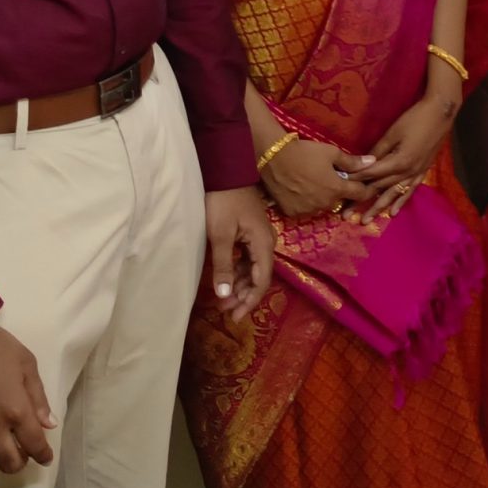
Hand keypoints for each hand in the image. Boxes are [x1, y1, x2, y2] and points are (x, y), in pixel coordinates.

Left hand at [204, 186, 275, 314]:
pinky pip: (247, 258)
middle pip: (259, 276)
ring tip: (223, 300)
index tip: (235, 317)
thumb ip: (224, 266)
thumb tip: (225, 296)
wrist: (225, 170)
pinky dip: (237, 272)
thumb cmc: (222, 201)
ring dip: (239, 285)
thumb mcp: (220, 235)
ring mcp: (259, 236)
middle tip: (225, 311)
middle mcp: (266, 242)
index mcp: (263, 243)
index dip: (250, 301)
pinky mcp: (250, 232)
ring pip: (252, 269)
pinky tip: (227, 280)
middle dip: (243, 296)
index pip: (262, 280)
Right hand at [262, 136, 378, 219]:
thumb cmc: (305, 152)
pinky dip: (305, 203)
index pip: (360, 194)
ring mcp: (308, 210)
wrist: (274, 157)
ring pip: (321, 206)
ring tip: (313, 183)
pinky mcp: (292, 213)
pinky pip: (305, 210)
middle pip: (339, 200)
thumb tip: (373, 162)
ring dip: (322, 198)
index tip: (366, 185)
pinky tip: (300, 191)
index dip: (365, 189)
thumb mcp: (331, 153)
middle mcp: (325, 204)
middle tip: (331, 178)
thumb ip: (353, 162)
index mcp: (337, 189)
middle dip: (339, 191)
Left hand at [356, 92, 456, 219]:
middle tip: (346, 215)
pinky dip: (400, 202)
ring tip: (365, 221)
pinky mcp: (422, 172)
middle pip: (379, 188)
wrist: (441, 114)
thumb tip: (363, 162)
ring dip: (378, 208)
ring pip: (393, 194)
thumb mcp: (393, 132)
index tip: (340, 188)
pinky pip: (409, 191)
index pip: (371, 174)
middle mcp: (406, 172)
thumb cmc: (415, 119)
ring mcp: (415, 174)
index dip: (354, 181)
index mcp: (398, 162)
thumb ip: (378, 149)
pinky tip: (393, 213)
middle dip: (361, 201)